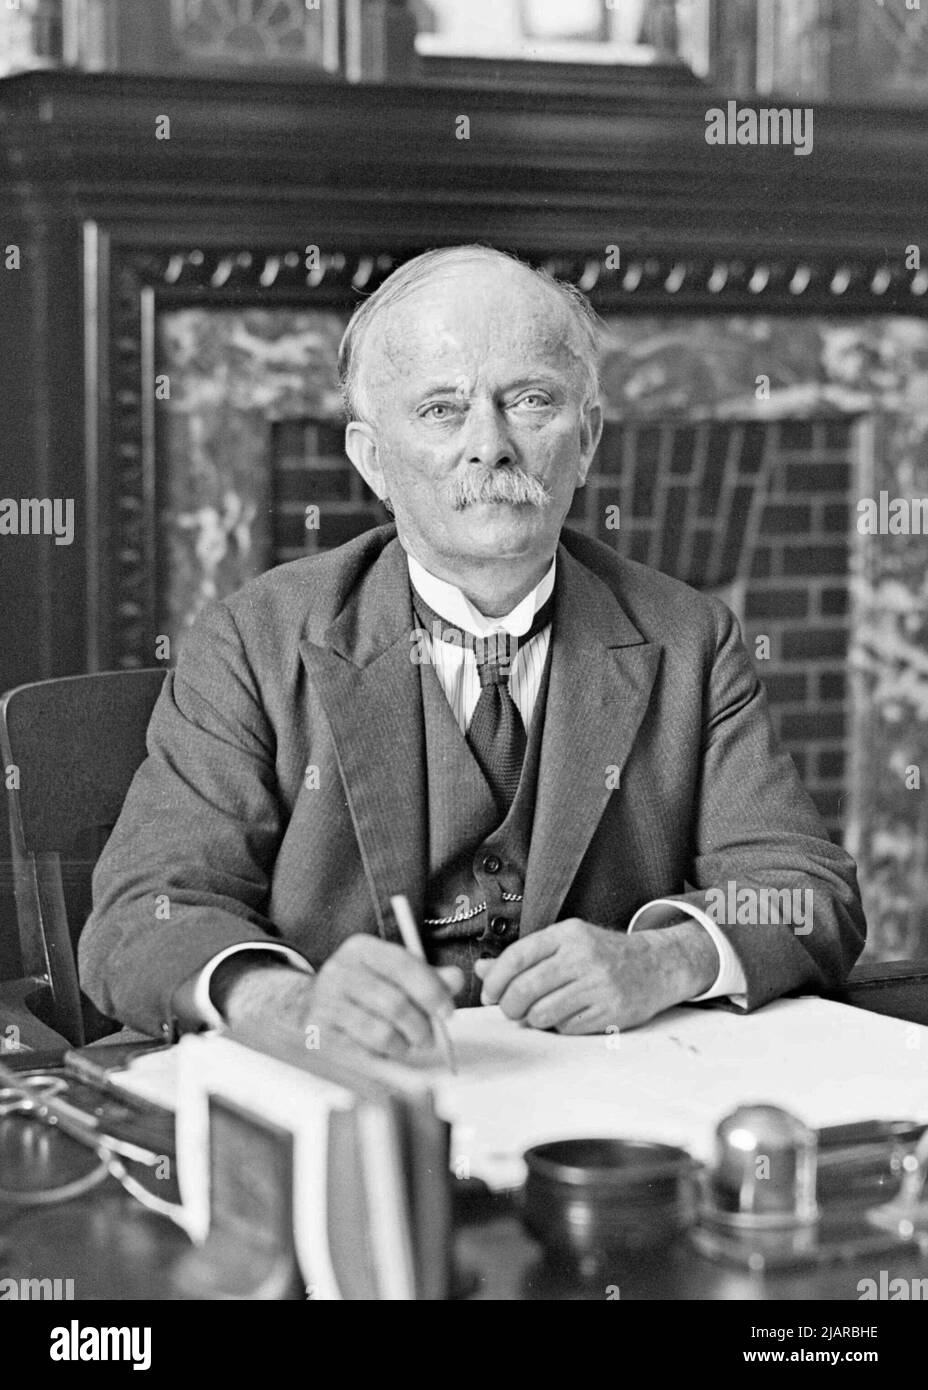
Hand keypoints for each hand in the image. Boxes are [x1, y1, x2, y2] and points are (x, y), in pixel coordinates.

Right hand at [221, 936, 463, 1061]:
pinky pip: (363, 1054)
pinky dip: (382, 1058)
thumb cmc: (364, 989)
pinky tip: (384, 1052)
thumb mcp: (393, 974)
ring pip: (381, 1033)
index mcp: (362, 948)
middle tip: (430, 1038)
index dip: (432, 990)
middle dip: (422, 1027)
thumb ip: (428, 976)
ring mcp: (326, 1003)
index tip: (448, 1012)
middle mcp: (340, 970)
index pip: (404, 965)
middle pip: (395, 1003)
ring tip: (407, 1045)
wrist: (309, 1004)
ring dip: (403, 1046)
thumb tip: (456, 979)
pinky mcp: (319, 1034)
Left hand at [473, 918, 717, 1033]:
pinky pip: (566, 1028)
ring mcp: (599, 985)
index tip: (489, 994)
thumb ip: (524, 957)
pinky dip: (559, 1027)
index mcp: (568, 934)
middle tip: (510, 1010)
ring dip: (533, 1019)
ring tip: (541, 1012)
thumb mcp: (565, 944)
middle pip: (524, 989)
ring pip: (542, 1014)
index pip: (517, 956)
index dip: (494, 980)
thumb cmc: (602, 954)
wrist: (657, 965)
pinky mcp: (611, 1012)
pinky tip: (568, 1015)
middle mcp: (583, 957)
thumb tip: (482, 971)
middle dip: (509, 1006)